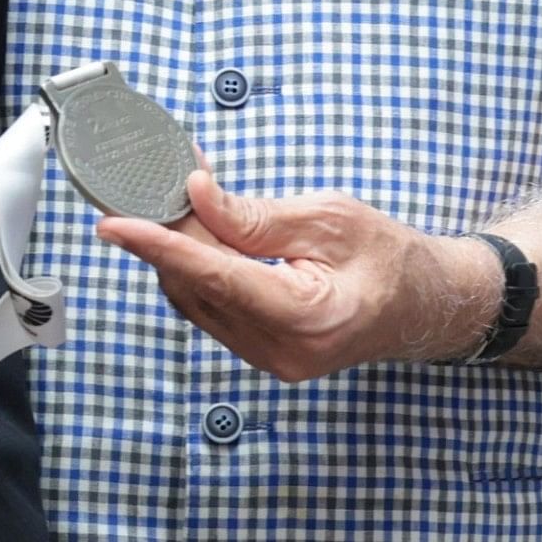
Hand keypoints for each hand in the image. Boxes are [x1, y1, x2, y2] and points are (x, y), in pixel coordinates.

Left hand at [95, 170, 499, 380]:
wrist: (426, 305)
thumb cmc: (392, 258)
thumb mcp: (331, 219)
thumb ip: (257, 215)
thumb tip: (195, 196)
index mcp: (308, 318)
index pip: (216, 277)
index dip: (160, 245)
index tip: (115, 224)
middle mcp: (281, 351)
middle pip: (198, 288)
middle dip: (172, 233)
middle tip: (161, 182)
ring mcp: (269, 360)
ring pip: (197, 301)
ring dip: (183, 251)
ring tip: (185, 202)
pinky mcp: (261, 354)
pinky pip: (212, 310)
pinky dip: (200, 270)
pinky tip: (205, 236)